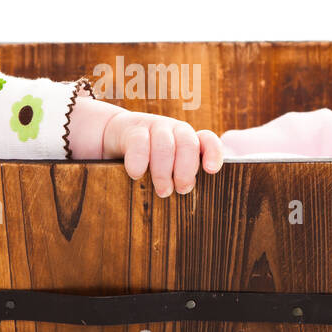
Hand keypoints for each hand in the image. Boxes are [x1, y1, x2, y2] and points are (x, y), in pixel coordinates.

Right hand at [67, 95, 223, 195]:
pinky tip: (136, 174)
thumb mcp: (170, 166)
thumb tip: (196, 205)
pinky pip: (138, 142)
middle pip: (188, 143)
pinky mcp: (132, 129)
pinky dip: (138, 161)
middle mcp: (175, 130)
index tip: (210, 170)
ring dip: (164, 171)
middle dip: (186, 169)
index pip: (207, 140)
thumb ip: (182, 177)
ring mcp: (155, 127)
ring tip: (162, 191)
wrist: (118, 135)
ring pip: (164, 144)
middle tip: (181, 190)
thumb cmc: (149, 160)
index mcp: (189, 140)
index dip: (213, 153)